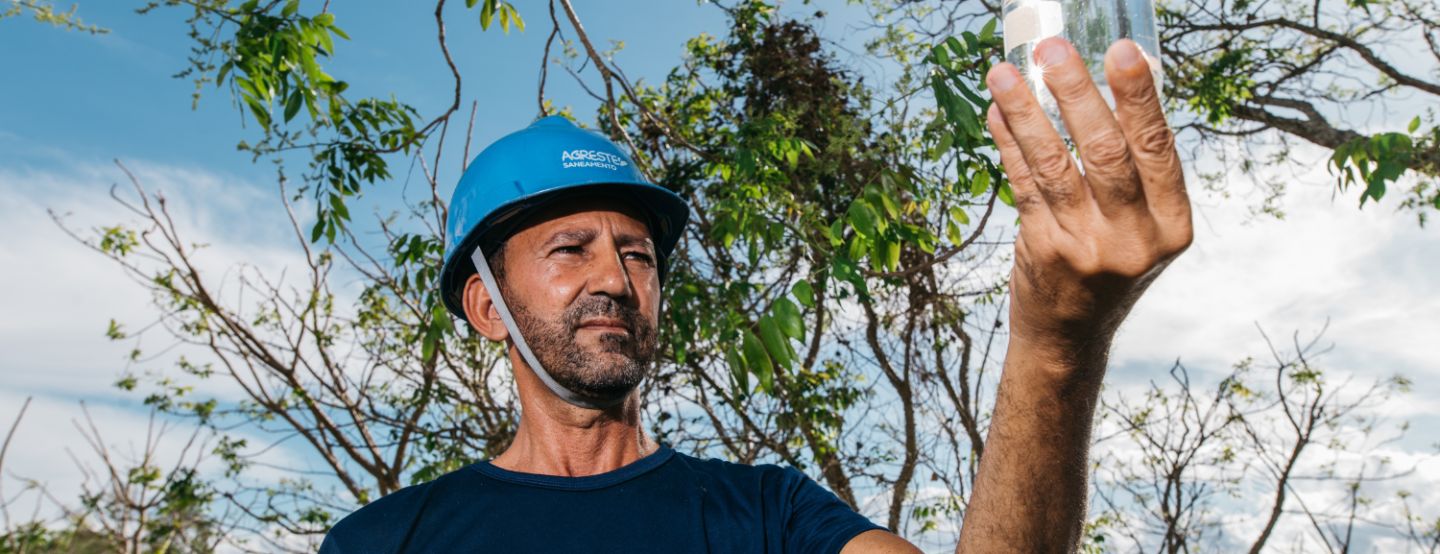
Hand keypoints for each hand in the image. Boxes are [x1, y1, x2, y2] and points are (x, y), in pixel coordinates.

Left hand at [985, 37, 1192, 365]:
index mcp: (1172, 224)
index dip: (1139, 98)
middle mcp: (1134, 239)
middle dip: (1076, 94)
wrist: (1070, 334)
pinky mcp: (1043, 251)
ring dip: (1025, 113)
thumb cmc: (1109, 260)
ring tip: (1003, 72)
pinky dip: (1008, 143)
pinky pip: (1023, 184)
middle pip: (1105, 152)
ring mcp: (1086, 248)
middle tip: (1053, 49)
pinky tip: (996, 111)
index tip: (1122, 50)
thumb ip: (1134, 169)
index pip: (1158, 149)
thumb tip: (1108, 83)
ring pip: (1054, 166)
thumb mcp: (1140, 225)